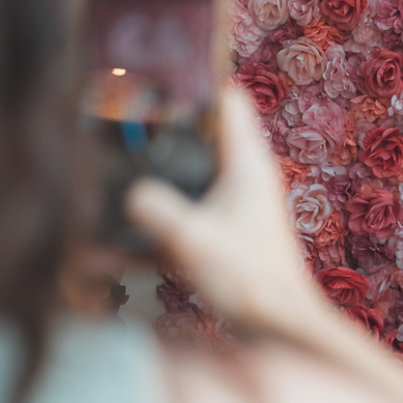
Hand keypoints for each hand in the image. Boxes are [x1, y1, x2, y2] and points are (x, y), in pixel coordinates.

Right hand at [126, 86, 326, 337]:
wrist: (280, 325)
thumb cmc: (248, 280)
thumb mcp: (190, 239)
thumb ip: (153, 208)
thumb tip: (127, 193)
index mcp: (246, 163)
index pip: (227, 99)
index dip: (194, 82)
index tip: (154, 77)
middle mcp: (249, 175)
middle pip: (207, 130)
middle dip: (169, 124)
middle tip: (125, 121)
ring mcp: (243, 201)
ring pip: (200, 166)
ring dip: (167, 164)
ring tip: (122, 163)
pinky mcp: (235, 227)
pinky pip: (198, 202)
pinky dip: (172, 203)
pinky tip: (137, 219)